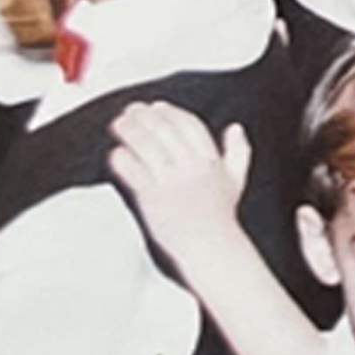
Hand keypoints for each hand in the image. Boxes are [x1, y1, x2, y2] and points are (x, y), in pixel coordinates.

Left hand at [108, 101, 252, 261]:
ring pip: (147, 147)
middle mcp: (190, 168)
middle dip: (147, 117)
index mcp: (210, 161)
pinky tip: (115, 152)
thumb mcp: (236, 180)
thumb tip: (236, 127)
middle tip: (132, 109)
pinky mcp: (152, 198)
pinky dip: (123, 160)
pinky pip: (134, 173)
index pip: (190, 126)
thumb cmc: (220, 216)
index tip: (157, 106)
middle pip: (165, 131)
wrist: (210, 248)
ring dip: (131, 131)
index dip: (172, 113)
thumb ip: (239, 151)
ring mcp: (171, 182)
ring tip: (119, 123)